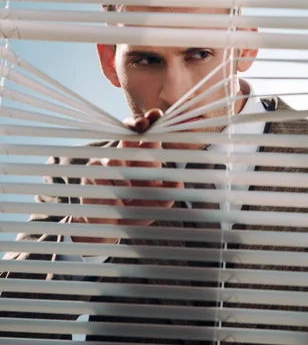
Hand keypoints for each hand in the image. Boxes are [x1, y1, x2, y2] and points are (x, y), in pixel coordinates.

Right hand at [71, 109, 182, 243]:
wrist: (109, 229)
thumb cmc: (133, 212)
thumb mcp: (155, 204)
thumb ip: (166, 194)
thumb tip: (178, 184)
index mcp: (139, 159)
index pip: (145, 137)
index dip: (150, 124)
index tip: (156, 115)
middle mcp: (123, 156)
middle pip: (128, 133)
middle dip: (136, 124)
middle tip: (143, 123)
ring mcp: (104, 163)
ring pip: (116, 160)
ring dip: (125, 180)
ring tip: (128, 198)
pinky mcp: (91, 173)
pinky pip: (104, 178)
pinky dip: (113, 192)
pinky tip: (116, 203)